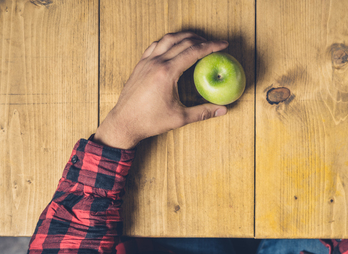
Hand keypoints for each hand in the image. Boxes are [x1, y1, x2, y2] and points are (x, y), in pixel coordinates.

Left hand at [94, 32, 228, 149]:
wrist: (124, 122)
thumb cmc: (150, 121)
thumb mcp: (180, 118)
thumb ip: (203, 112)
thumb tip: (222, 111)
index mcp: (167, 73)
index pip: (194, 52)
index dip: (211, 46)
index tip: (223, 45)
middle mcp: (156, 63)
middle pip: (183, 42)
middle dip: (201, 40)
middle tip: (213, 44)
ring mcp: (146, 62)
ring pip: (168, 39)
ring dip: (184, 37)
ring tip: (196, 40)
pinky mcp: (140, 65)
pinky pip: (155, 45)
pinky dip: (168, 42)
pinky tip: (174, 46)